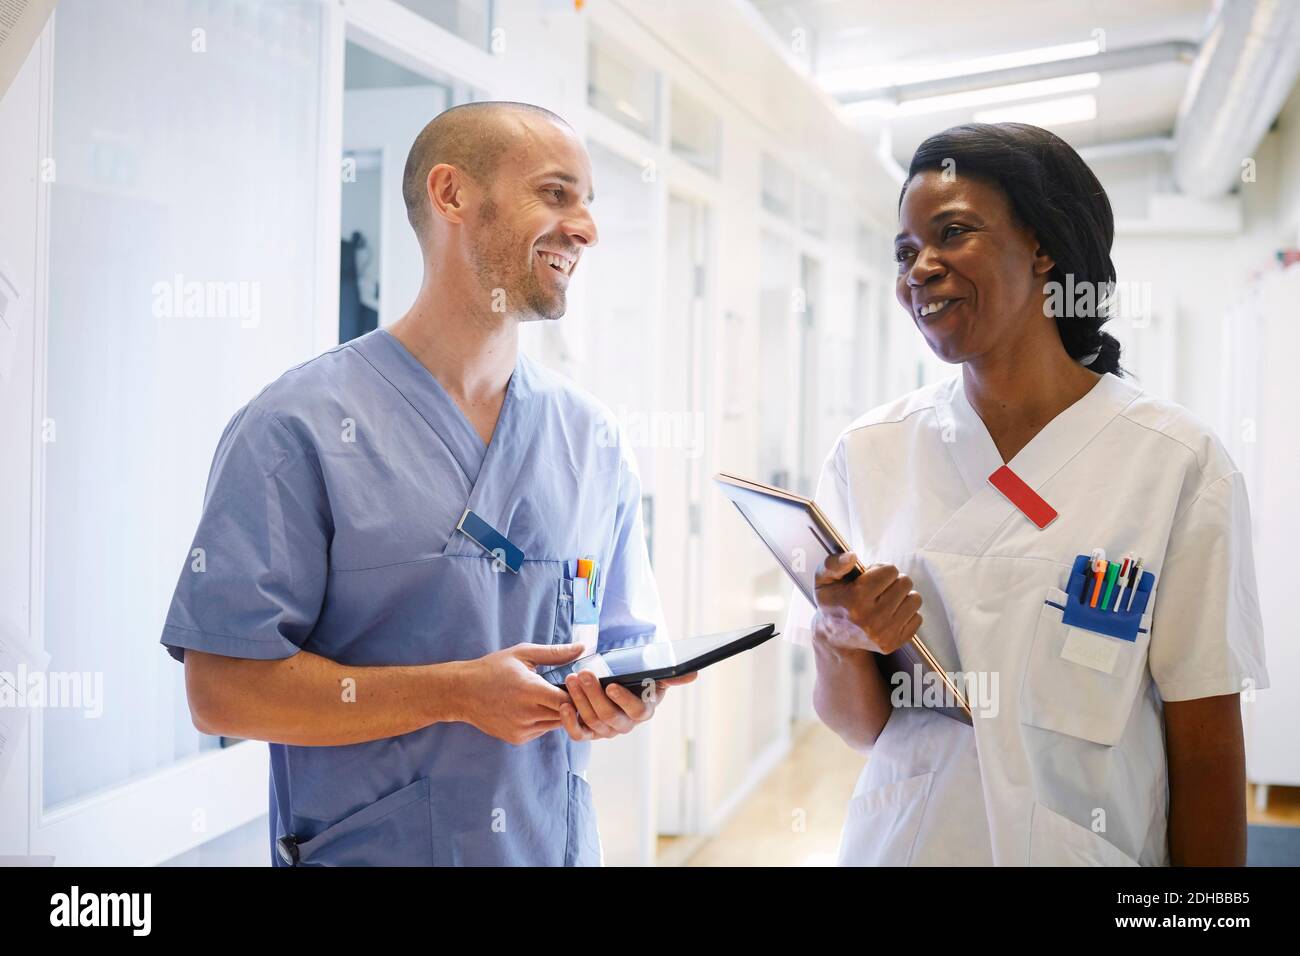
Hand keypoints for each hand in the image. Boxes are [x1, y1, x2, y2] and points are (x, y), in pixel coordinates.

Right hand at [452, 643, 584, 744]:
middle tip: (567, 690)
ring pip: (555, 724)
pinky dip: (543, 720)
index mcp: (529, 690)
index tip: (577, 684)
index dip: (576, 693)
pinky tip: (534, 707)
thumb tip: (582, 647)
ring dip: (557, 712)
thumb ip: (554, 653)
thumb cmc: (493, 669)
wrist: (462, 693)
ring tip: (549, 696)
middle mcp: (526, 714)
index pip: (567, 700)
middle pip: (564, 714)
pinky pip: (541, 730)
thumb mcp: (522, 654)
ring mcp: (521, 729)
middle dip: (570, 703)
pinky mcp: (517, 738)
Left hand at [559, 670, 697, 740]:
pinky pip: (579, 734)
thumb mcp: (654, 674)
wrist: (618, 684)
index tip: (612, 684)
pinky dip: (570, 722)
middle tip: (584, 674)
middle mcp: (626, 724)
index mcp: (644, 710)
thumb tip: (694, 673)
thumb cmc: (637, 678)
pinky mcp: (589, 732)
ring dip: (580, 700)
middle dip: (595, 694)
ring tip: (572, 679)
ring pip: (593, 721)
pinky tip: (563, 704)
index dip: (624, 699)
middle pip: (610, 716)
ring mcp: (607, 730)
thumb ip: (672, 676)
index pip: (637, 710)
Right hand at [813, 552, 921, 655]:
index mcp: (855, 599)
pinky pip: (917, 618)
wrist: (834, 638)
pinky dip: (906, 614)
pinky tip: (890, 615)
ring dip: (902, 597)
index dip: (881, 570)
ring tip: (886, 600)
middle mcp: (871, 618)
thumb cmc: (832, 603)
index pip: (891, 570)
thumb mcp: (823, 580)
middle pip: (905, 583)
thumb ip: (833, 563)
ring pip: (914, 600)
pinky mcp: (894, 643)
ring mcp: (884, 633)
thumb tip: (852, 556)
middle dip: (894, 581)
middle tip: (880, 589)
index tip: (871, 577)